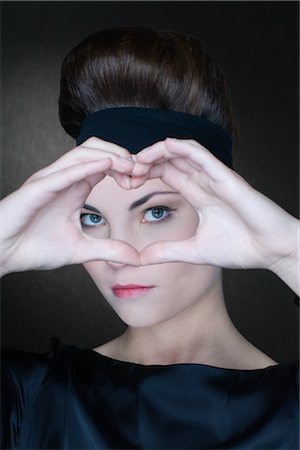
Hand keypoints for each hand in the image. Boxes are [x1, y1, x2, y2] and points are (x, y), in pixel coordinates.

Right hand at [0, 138, 139, 275]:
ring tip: (130, 167)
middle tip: (142, 170)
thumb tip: (137, 258)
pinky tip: (107, 164)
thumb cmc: (35, 247)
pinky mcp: (38, 188)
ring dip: (110, 155)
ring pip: (82, 152)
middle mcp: (64, 178)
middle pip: (97, 149)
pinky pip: (65, 171)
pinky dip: (87, 165)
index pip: (104, 164)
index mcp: (75, 188)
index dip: (125, 167)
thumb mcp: (82, 250)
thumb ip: (109, 250)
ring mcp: (50, 180)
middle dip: (122, 155)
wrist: (3, 254)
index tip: (143, 181)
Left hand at [134, 138, 298, 281]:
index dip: (145, 173)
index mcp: (198, 194)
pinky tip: (164, 147)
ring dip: (157, 152)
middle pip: (169, 160)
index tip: (126, 182)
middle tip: (125, 171)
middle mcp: (204, 182)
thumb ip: (168, 251)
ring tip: (137, 161)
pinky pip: (202, 155)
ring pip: (182, 152)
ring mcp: (215, 177)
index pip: (167, 173)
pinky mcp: (227, 177)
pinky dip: (182, 147)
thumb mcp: (193, 251)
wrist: (271, 251)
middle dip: (145, 161)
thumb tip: (141, 259)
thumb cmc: (241, 247)